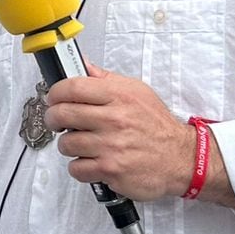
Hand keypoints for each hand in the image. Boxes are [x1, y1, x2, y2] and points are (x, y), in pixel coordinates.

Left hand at [45, 70, 194, 200]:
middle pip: (62, 114)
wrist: (180, 158)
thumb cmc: (156, 125)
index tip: (53, 99)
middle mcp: (113, 119)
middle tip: (58, 122)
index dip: (55, 93)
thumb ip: (105, 78)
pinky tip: (91, 161)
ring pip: (66, 144)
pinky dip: (80, 167)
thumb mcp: (137, 91)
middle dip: (53, 119)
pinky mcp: (110, 169)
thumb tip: (81, 64)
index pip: (72, 87)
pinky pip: (76, 168)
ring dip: (69, 145)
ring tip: (82, 143)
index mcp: (118, 96)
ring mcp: (110, 146)